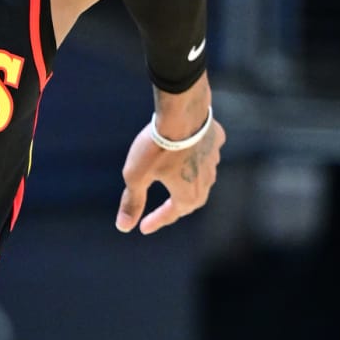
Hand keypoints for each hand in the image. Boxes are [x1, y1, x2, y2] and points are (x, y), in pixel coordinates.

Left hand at [117, 87, 223, 235]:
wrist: (181, 112)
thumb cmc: (156, 147)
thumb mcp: (136, 176)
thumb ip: (132, 202)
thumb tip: (123, 227)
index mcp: (188, 195)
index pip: (170, 214)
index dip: (156, 221)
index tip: (143, 228)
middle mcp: (206, 180)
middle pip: (192, 200)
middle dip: (177, 207)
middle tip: (165, 211)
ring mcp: (213, 159)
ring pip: (203, 177)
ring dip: (190, 183)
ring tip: (178, 183)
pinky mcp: (216, 139)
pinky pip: (207, 152)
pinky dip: (198, 156)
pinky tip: (192, 152)